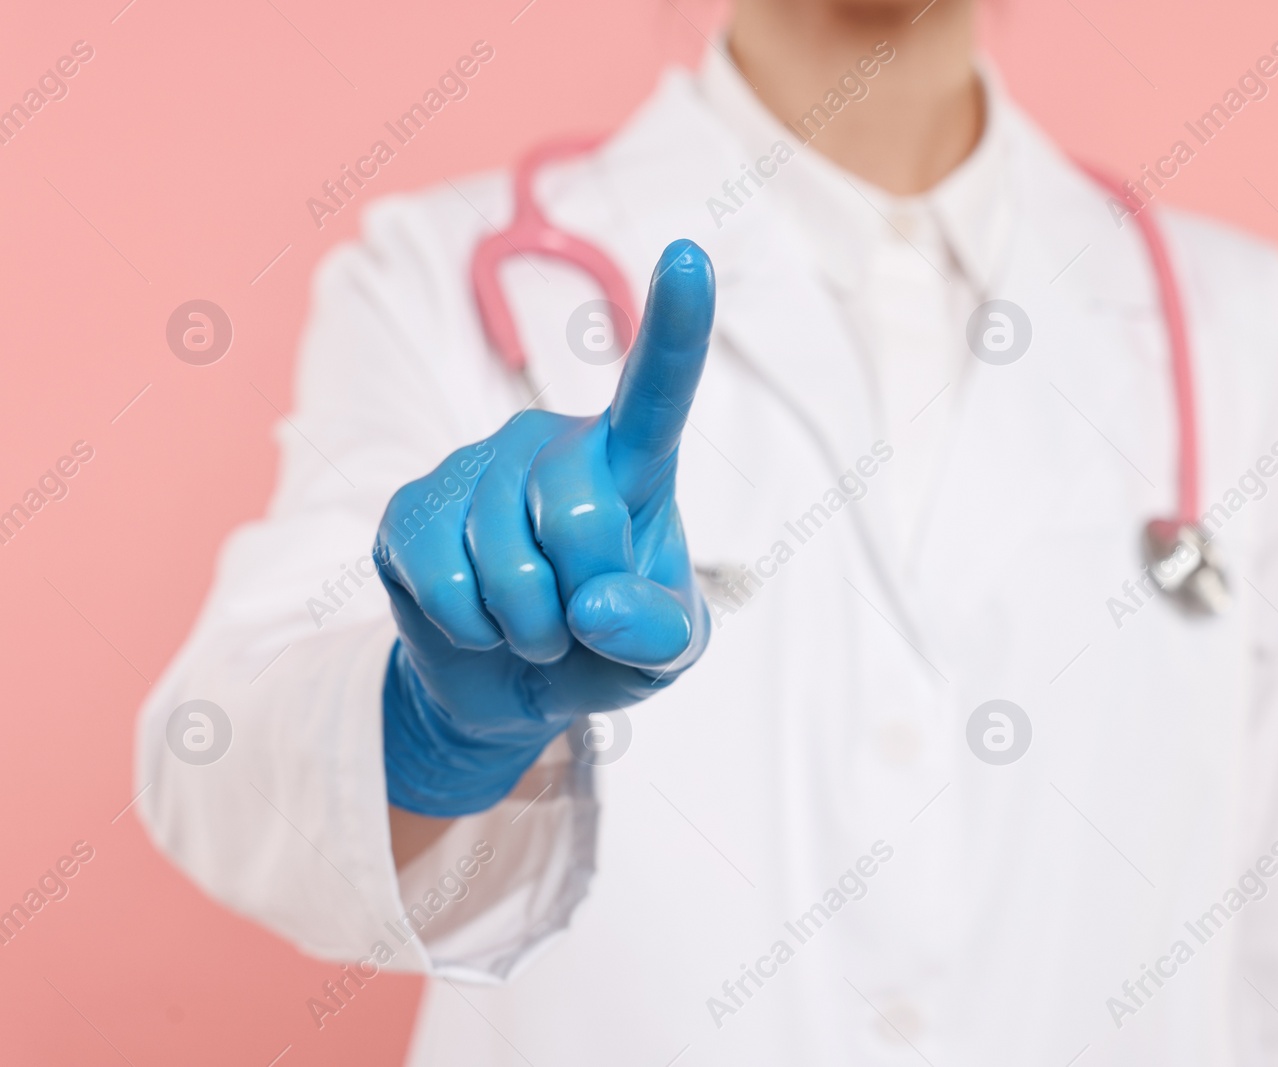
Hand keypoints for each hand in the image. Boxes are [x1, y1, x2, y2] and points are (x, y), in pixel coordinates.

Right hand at [375, 239, 714, 816]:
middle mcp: (549, 442)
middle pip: (579, 515)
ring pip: (508, 566)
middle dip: (585, 598)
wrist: (514, 685)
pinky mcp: (409, 508)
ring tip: (532, 623)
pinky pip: (448, 586)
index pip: (656, 392)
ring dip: (529, 628)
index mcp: (630, 460)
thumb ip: (654, 631)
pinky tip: (478, 620)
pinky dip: (472, 630)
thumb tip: (593, 603)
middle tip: (578, 618)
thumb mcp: (661, 651)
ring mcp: (472, 467)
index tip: (690, 255)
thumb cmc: (608, 644)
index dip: (676, 328)